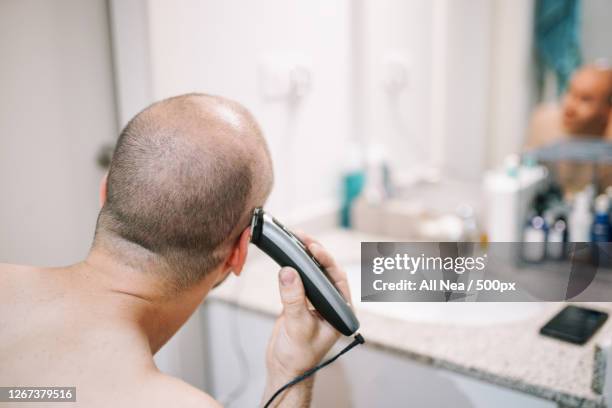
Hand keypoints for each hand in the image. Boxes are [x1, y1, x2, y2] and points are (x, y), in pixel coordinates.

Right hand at [262, 233, 352, 400]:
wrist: (284, 369)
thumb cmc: (299, 356)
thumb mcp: (298, 327)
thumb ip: (294, 300)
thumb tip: (289, 272)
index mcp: (341, 310)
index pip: (338, 277)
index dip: (327, 260)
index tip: (313, 248)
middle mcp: (331, 303)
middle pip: (326, 270)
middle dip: (315, 252)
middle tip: (302, 237)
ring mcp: (316, 300)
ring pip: (313, 271)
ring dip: (304, 255)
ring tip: (294, 238)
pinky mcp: (300, 300)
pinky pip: (299, 277)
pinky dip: (293, 265)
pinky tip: (287, 253)